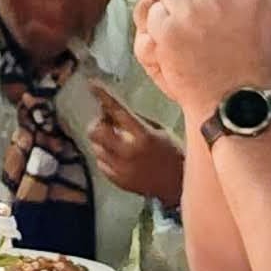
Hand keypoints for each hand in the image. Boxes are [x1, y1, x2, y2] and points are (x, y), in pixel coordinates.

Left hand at [86, 84, 184, 207]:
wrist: (178, 185)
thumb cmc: (172, 153)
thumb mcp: (159, 130)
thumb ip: (135, 121)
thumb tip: (111, 109)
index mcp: (144, 136)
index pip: (118, 111)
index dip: (103, 96)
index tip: (92, 85)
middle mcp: (129, 152)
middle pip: (96, 132)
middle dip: (98, 124)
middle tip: (107, 123)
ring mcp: (122, 168)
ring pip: (96, 148)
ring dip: (102, 141)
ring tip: (117, 141)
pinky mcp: (118, 181)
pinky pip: (100, 163)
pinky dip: (105, 156)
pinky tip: (118, 156)